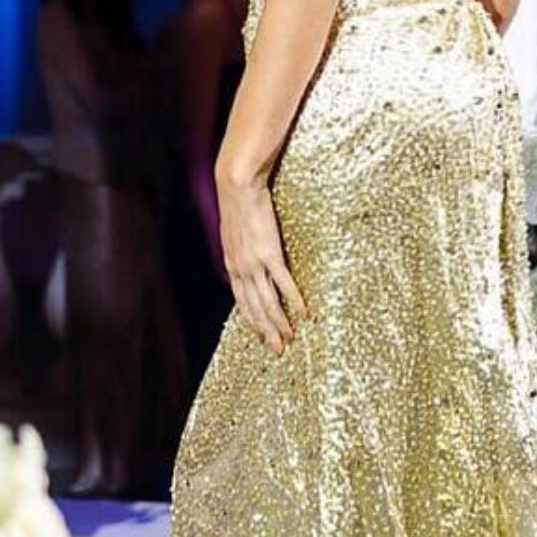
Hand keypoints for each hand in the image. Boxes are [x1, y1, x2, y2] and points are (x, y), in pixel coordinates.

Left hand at [217, 167, 308, 355]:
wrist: (238, 186)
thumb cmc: (239, 204)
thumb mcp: (235, 232)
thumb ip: (242, 249)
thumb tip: (250, 256)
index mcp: (232, 264)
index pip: (242, 300)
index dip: (252, 320)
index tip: (261, 336)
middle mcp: (240, 269)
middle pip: (254, 308)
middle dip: (265, 331)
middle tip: (277, 350)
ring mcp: (254, 263)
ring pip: (267, 302)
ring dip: (279, 323)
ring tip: (289, 339)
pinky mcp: (269, 254)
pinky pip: (284, 283)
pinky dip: (294, 300)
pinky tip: (304, 313)